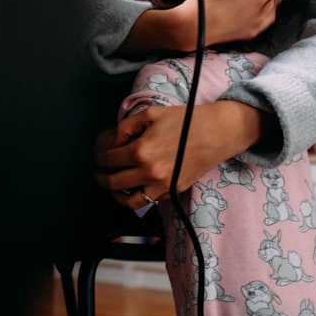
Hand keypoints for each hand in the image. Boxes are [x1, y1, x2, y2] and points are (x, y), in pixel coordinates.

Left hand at [94, 101, 265, 209]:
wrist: (217, 132)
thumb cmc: (186, 120)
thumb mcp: (151, 113)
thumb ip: (126, 127)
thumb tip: (113, 142)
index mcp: (141, 151)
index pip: (108, 159)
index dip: (100, 157)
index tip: (100, 155)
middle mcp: (150, 172)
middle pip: (114, 182)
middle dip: (101, 177)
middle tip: (99, 172)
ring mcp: (162, 185)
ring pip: (129, 201)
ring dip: (116, 194)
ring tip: (112, 187)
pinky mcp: (173, 191)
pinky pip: (149, 201)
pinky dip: (137, 198)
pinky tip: (134, 188)